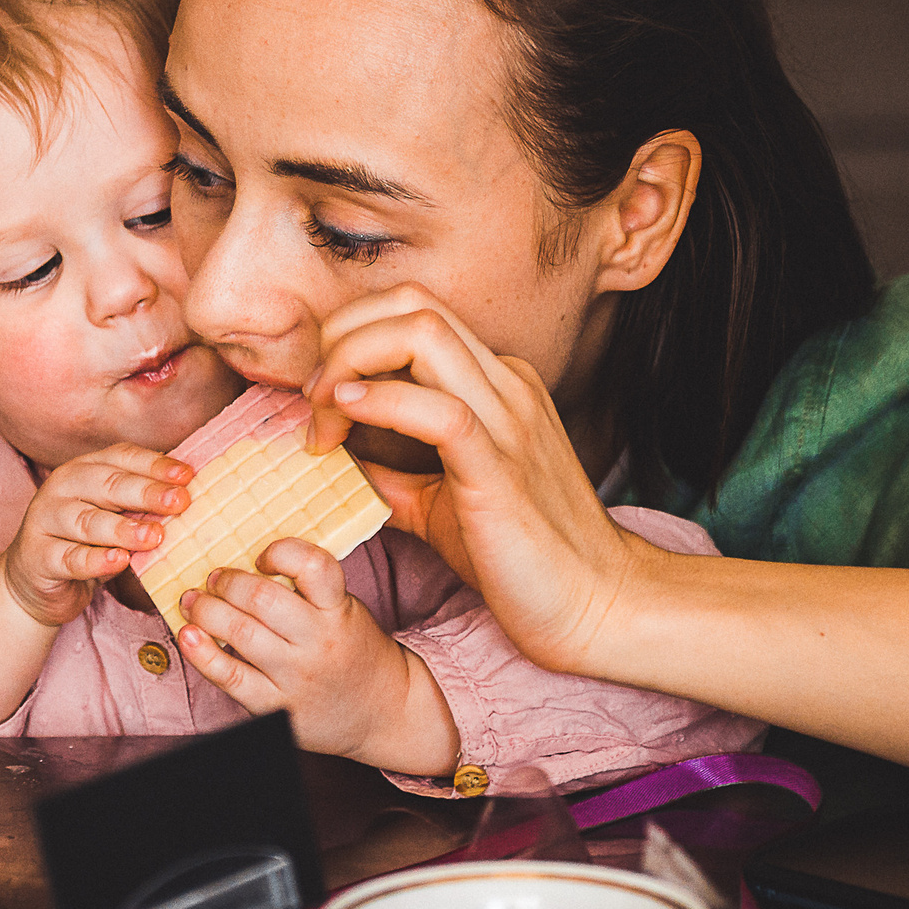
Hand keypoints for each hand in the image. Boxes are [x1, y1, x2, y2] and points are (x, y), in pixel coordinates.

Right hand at [0, 444, 192, 626]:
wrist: (36, 582)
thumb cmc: (85, 543)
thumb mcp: (114, 516)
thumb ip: (142, 504)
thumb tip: (189, 495)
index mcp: (85, 468)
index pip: (122, 458)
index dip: (155, 465)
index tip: (187, 476)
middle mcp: (62, 487)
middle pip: (107, 484)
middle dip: (146, 493)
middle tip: (180, 502)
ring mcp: (45, 520)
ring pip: (87, 521)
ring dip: (123, 529)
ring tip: (155, 536)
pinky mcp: (37, 556)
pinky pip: (70, 558)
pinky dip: (95, 560)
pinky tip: (119, 561)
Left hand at [174, 538, 459, 775]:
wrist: (383, 712)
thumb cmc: (354, 650)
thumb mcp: (346, 610)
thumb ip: (308, 590)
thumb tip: (245, 563)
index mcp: (339, 610)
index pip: (313, 566)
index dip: (280, 552)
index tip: (262, 556)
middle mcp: (319, 643)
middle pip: (262, 600)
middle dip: (227, 582)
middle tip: (213, 578)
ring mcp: (296, 678)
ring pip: (239, 635)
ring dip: (206, 611)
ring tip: (193, 601)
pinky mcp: (276, 707)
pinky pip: (229, 677)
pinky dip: (201, 654)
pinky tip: (188, 636)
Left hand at [302, 283, 648, 674]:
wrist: (596, 605)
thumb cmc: (521, 558)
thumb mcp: (441, 500)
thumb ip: (392, 470)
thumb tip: (337, 454)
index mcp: (494, 385)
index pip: (412, 315)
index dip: (349, 339)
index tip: (319, 402)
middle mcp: (505, 385)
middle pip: (411, 303)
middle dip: (342, 334)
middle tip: (312, 401)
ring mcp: (509, 419)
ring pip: (422, 331)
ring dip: (349, 360)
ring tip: (323, 419)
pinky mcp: (502, 468)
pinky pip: (438, 408)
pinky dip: (379, 401)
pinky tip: (347, 420)